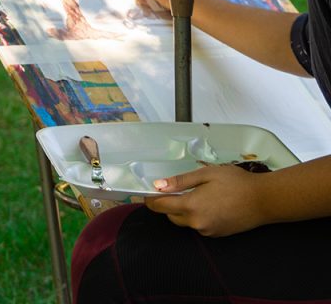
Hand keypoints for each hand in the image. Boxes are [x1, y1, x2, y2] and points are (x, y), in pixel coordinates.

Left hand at [145, 163, 267, 236]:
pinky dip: (195, 216)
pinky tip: (206, 203)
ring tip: (191, 194)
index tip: (146, 193)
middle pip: (171, 215)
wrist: (264, 200)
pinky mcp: (217, 235)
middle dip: (167, 204)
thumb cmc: (235, 182)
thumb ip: (180, 181)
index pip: (161, 206)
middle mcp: (197, 223)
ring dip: (181, 211)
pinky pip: (198, 226)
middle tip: (169, 190)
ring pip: (184, 222)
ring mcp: (208, 231)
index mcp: (192, 206)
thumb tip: (158, 185)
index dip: (151, 199)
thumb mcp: (205, 174)